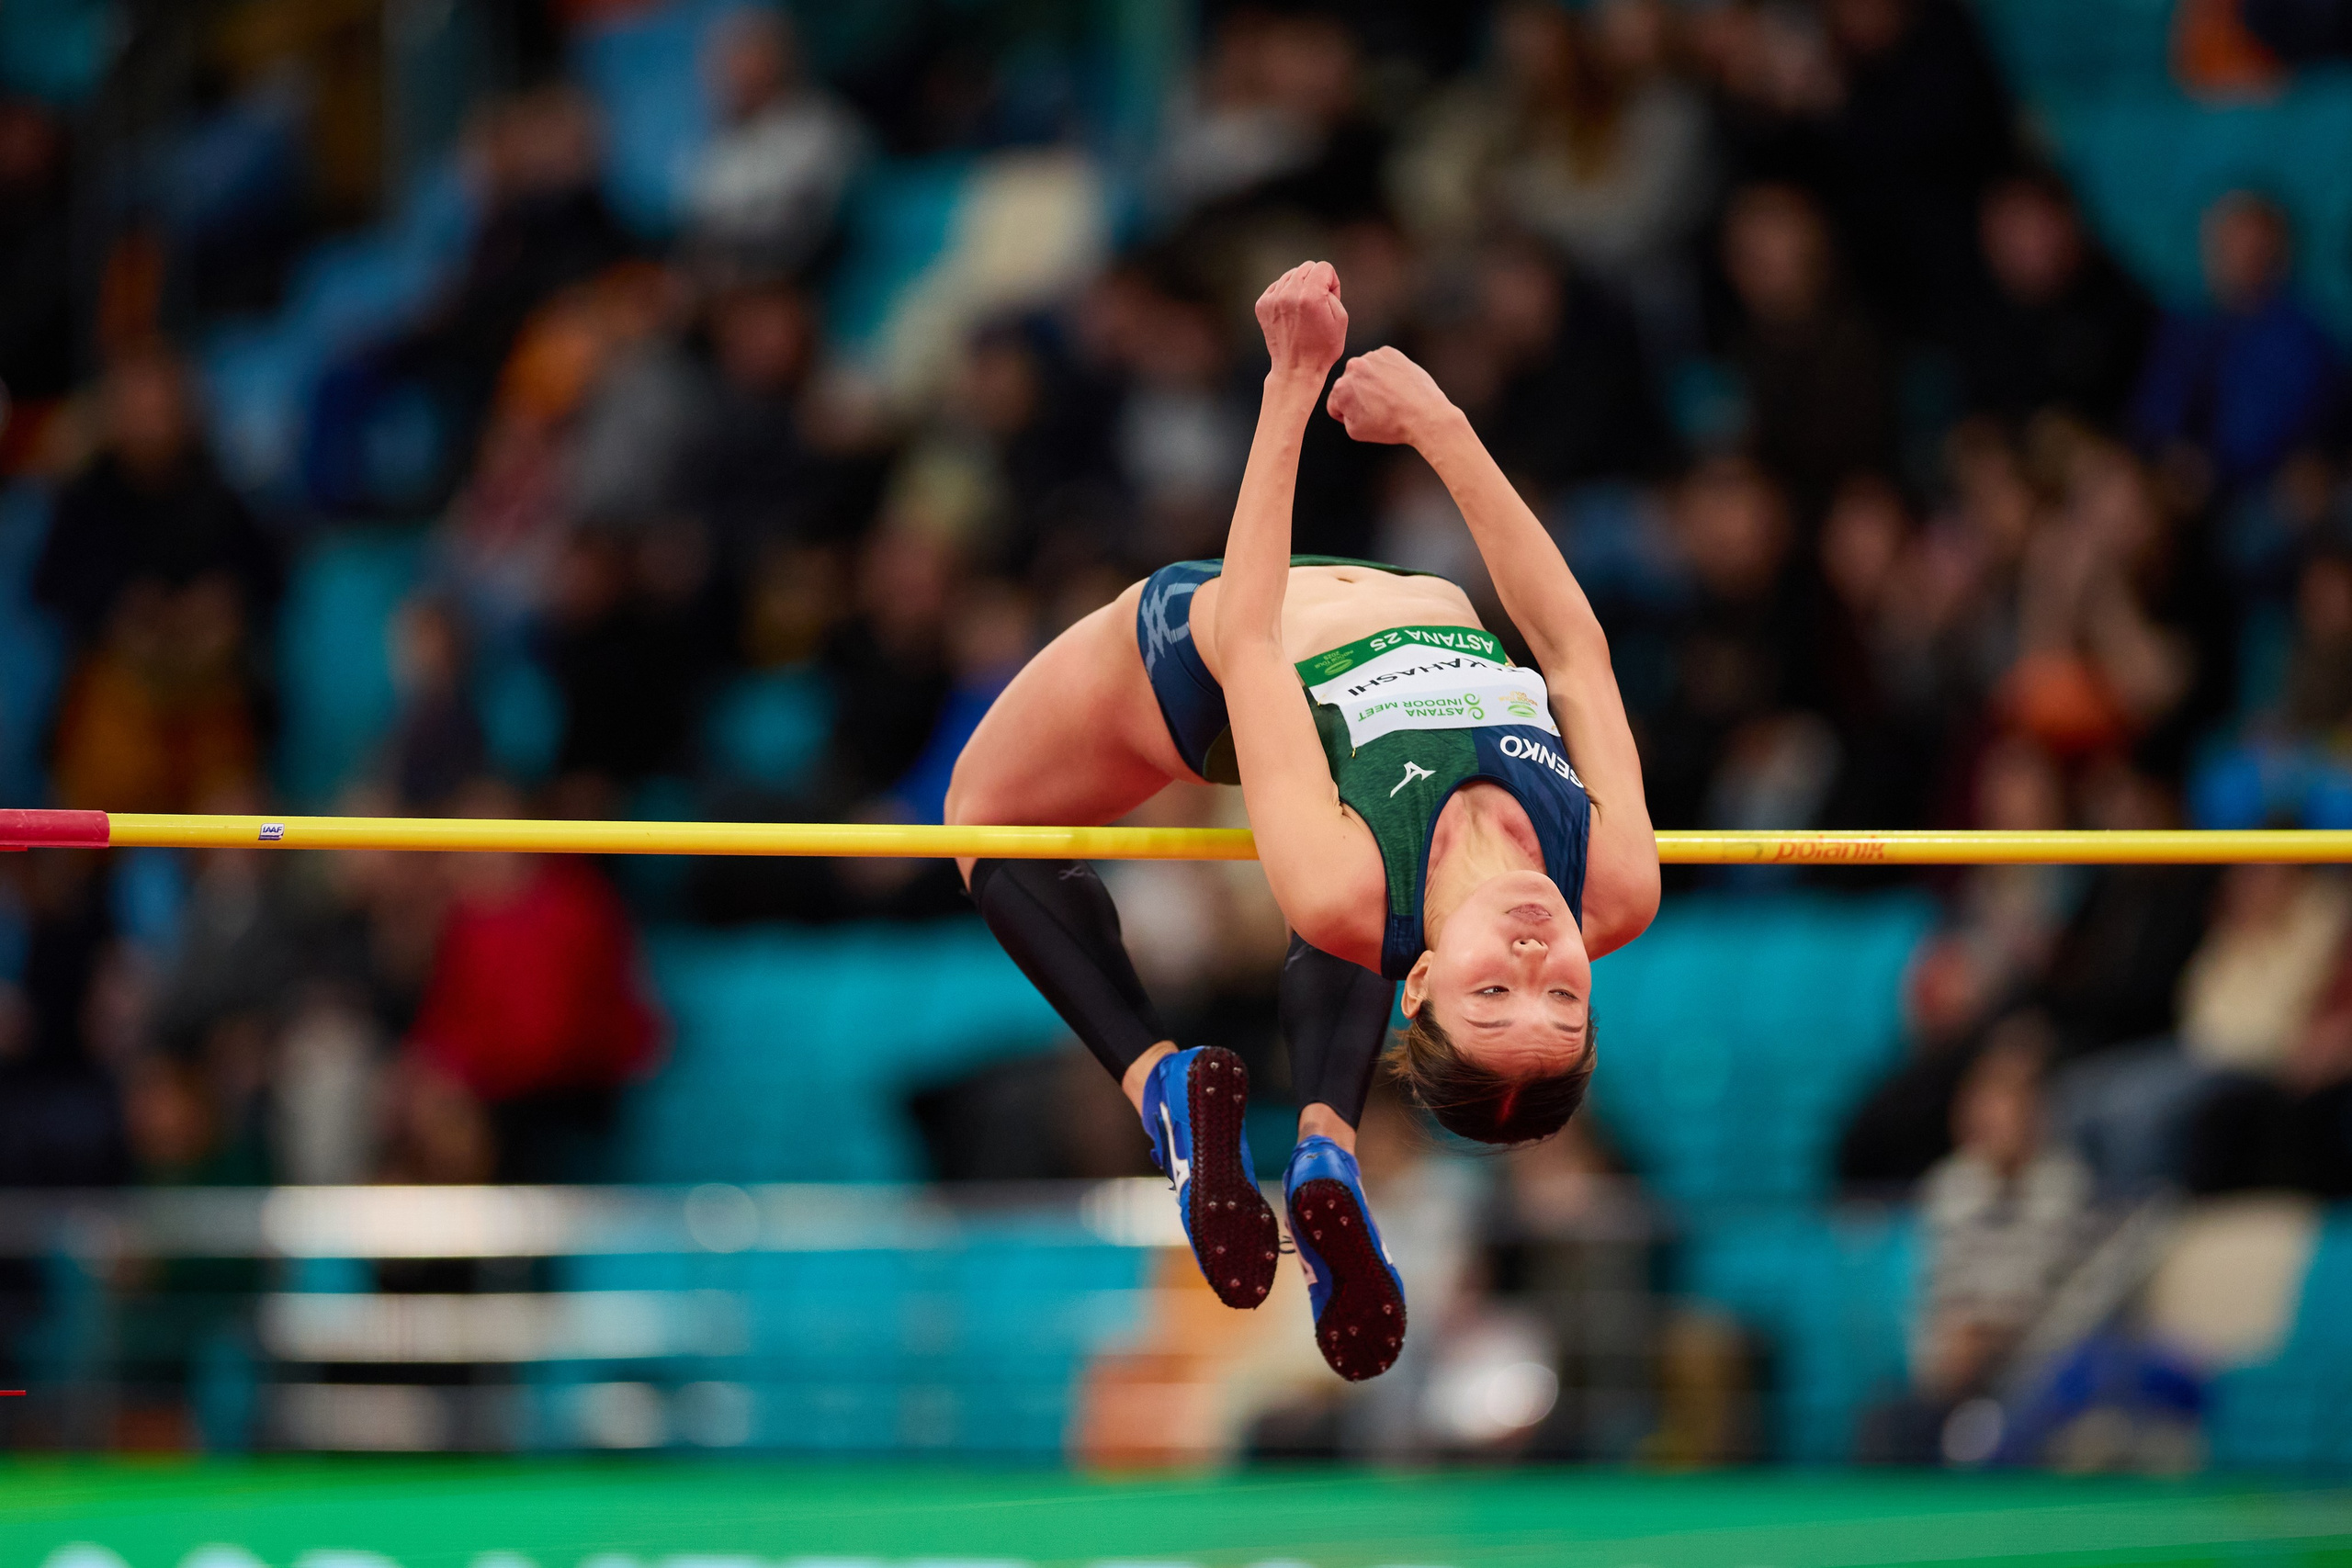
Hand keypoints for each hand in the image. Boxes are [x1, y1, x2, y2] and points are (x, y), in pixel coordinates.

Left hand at [1254, 260, 1347, 380]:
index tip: (1330, 299)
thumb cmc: (1323, 347)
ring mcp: (1272, 299)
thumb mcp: (1341, 318)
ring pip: (1291, 274)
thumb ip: (1333, 291)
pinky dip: (1286, 294)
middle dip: (1316, 281)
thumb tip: (1320, 281)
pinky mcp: (1262, 305)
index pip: (1324, 267)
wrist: (1297, 369)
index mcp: (1310, 296)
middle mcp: (1289, 294)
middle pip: (1307, 267)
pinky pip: (1277, 286)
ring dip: (1300, 286)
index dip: (1332, 282)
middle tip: (1317, 305)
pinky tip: (1291, 312)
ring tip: (1303, 309)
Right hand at [1325, 346, 1457, 446]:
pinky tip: (1397, 386)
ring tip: (1389, 397)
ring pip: (1365, 371)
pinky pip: (1381, 363)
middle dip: (1359, 394)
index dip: (1347, 413)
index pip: (1335, 402)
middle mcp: (1353, 368)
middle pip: (1349, 383)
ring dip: (1372, 381)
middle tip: (1378, 407)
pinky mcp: (1389, 352)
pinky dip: (1386, 372)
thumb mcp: (1355, 431)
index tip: (1362, 416)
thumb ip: (1343, 414)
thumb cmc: (1391, 426)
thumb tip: (1346, 404)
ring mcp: (1372, 357)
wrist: (1424, 414)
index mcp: (1341, 388)